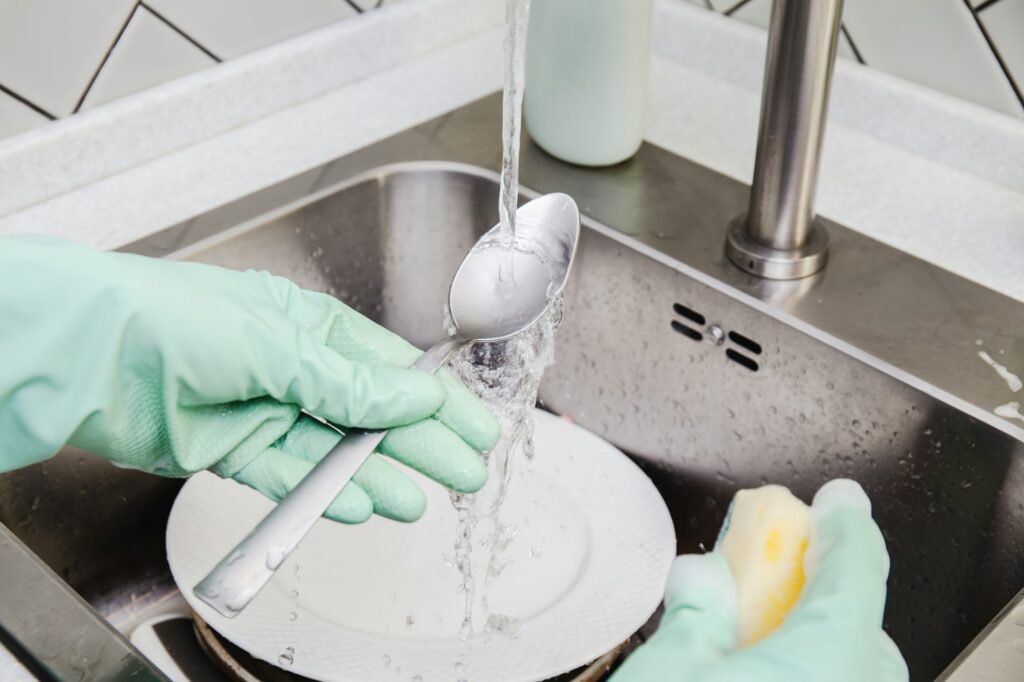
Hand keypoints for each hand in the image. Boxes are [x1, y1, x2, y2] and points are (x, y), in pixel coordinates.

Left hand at [0, 237, 499, 522]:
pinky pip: (288, 476)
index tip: (470, 425)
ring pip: (332, 451)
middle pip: (370, 414)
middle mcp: (290, 369)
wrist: (90, 355)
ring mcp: (262, 410)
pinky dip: (321, 492)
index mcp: (309, 327)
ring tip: (414, 500)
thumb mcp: (280, 343)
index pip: (389, 367)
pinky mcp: (232, 449)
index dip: (434, 398)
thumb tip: (417, 395)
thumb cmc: (174, 317)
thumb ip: (350, 382)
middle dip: (418, 443)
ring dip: (374, 476)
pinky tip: (355, 503)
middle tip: (461, 471)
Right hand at [611, 480, 908, 681]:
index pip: (855, 566)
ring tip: (770, 628)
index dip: (846, 521)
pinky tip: (769, 670)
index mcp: (827, 661)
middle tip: (786, 566)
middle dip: (829, 586)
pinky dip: (815, 668)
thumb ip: (696, 612)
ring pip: (857, 666)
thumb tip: (704, 579)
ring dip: (823, 635)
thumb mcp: (668, 669)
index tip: (839, 498)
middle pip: (864, 623)